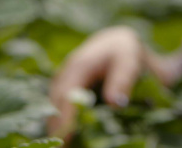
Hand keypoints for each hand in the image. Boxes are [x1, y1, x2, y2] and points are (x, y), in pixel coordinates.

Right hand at [47, 26, 148, 140]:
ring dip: (56, 128)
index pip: (66, 96)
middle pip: (54, 106)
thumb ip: (122, 80)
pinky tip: (68, 140)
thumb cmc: (123, 52)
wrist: (115, 44)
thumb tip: (115, 103)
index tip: (65, 140)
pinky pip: (58, 109)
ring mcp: (61, 83)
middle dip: (57, 129)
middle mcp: (64, 75)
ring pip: (53, 109)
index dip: (65, 119)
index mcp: (78, 67)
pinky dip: (61, 124)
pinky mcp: (63, 91)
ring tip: (63, 147)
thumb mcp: (128, 61)